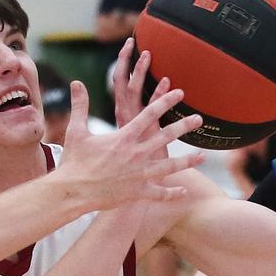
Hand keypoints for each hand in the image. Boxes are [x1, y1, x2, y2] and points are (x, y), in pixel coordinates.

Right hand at [57, 73, 203, 208]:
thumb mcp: (76, 131)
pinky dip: (171, 193)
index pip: (149, 114)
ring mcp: (138, 174)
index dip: (165, 101)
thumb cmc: (74, 162)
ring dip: (187, 161)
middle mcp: (135, 154)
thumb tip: (76, 83)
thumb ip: (80, 106)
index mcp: (123, 137)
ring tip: (202, 156)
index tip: (179, 93)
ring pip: (169, 166)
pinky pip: (159, 193)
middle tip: (198, 119)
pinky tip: (183, 191)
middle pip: (165, 137)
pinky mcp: (136, 192)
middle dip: (184, 127)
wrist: (73, 192)